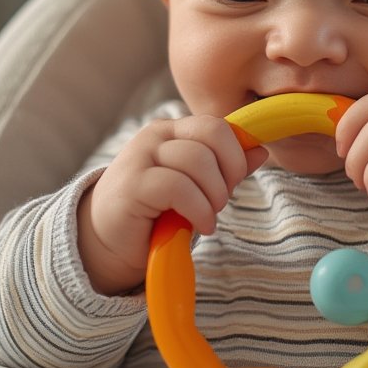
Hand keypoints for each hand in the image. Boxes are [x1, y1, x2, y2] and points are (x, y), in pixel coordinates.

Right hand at [77, 116, 267, 294]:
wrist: (107, 243)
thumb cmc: (155, 213)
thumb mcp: (197, 187)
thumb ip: (225, 168)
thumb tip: (261, 150)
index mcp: (172, 131)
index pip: (217, 125)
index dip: (236, 153)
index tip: (233, 182)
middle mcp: (155, 136)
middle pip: (212, 135)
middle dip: (229, 171)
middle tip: (222, 200)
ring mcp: (141, 157)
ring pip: (198, 160)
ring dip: (214, 195)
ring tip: (208, 216)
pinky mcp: (133, 185)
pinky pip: (179, 187)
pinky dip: (199, 210)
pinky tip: (200, 226)